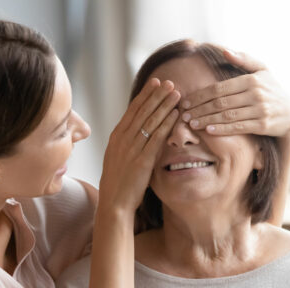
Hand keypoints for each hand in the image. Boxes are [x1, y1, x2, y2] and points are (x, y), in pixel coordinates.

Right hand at [98, 78, 179, 212]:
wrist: (114, 202)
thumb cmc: (118, 182)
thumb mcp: (118, 157)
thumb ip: (128, 143)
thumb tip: (139, 131)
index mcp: (116, 137)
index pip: (132, 110)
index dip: (145, 95)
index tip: (155, 82)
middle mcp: (123, 139)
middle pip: (142, 111)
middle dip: (157, 95)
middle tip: (170, 82)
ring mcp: (132, 149)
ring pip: (150, 121)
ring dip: (164, 105)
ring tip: (176, 93)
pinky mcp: (142, 160)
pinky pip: (156, 137)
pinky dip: (166, 123)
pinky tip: (175, 114)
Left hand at [180, 50, 289, 137]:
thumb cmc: (272, 90)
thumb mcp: (262, 70)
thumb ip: (244, 60)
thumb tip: (224, 52)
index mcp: (251, 80)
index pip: (219, 88)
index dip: (200, 95)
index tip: (186, 102)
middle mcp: (255, 94)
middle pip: (220, 103)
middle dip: (200, 109)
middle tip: (184, 115)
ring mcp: (259, 110)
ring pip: (227, 116)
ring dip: (207, 120)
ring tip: (192, 123)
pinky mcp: (263, 125)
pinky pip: (238, 127)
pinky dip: (222, 129)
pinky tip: (208, 130)